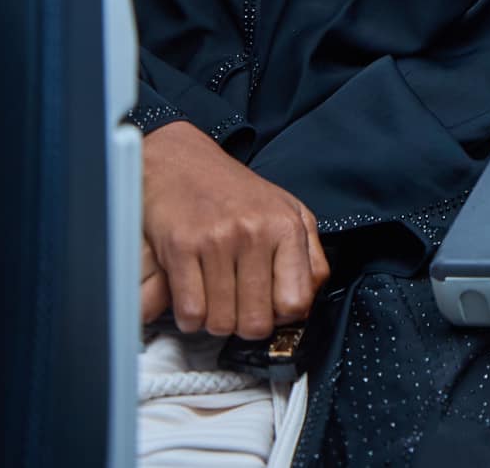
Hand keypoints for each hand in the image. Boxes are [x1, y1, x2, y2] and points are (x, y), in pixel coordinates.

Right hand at [141, 121, 329, 339]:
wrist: (181, 163)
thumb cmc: (235, 193)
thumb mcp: (288, 212)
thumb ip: (309, 255)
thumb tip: (309, 301)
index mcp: (286, 226)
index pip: (296, 302)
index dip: (282, 317)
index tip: (271, 310)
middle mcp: (254, 233)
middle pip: (256, 322)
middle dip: (245, 326)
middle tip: (238, 310)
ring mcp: (216, 240)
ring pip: (221, 321)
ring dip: (215, 321)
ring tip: (215, 301)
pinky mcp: (180, 247)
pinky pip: (190, 312)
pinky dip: (190, 316)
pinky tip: (193, 296)